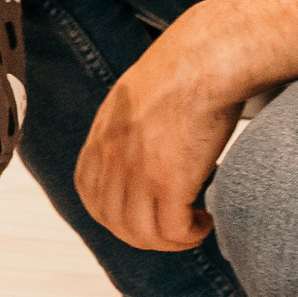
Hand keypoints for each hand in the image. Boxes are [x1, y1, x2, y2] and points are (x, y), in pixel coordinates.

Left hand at [75, 37, 245, 251]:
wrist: (208, 56)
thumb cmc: (188, 67)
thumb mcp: (140, 92)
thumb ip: (133, 120)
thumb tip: (150, 139)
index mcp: (103, 133)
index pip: (89, 192)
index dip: (113, 213)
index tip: (142, 212)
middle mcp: (113, 155)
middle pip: (113, 221)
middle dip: (144, 234)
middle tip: (174, 227)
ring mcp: (137, 170)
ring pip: (142, 233)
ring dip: (170, 240)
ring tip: (193, 227)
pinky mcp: (169, 181)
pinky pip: (173, 230)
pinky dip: (190, 235)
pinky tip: (205, 221)